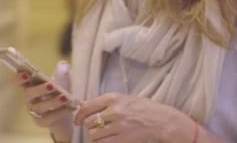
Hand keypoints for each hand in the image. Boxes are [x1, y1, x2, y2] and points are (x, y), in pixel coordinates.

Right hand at [12, 61, 73, 140]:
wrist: (65, 111)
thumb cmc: (58, 92)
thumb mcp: (62, 81)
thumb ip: (62, 73)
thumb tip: (63, 64)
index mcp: (31, 85)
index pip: (19, 81)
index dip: (19, 77)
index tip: (26, 74)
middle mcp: (30, 98)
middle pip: (28, 94)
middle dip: (39, 89)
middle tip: (52, 85)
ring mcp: (35, 111)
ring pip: (40, 107)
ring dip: (53, 101)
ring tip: (65, 97)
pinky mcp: (42, 122)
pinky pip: (49, 118)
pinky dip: (60, 112)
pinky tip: (70, 108)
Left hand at [74, 93, 195, 142]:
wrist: (159, 119)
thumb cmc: (140, 107)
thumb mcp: (123, 98)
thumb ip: (105, 102)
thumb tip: (84, 107)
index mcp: (113, 98)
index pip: (87, 106)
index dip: (79, 114)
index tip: (77, 119)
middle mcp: (114, 111)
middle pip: (88, 121)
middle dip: (87, 125)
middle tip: (91, 126)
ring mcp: (119, 126)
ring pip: (93, 134)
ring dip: (93, 135)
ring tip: (100, 133)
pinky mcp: (123, 139)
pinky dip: (100, 142)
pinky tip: (105, 139)